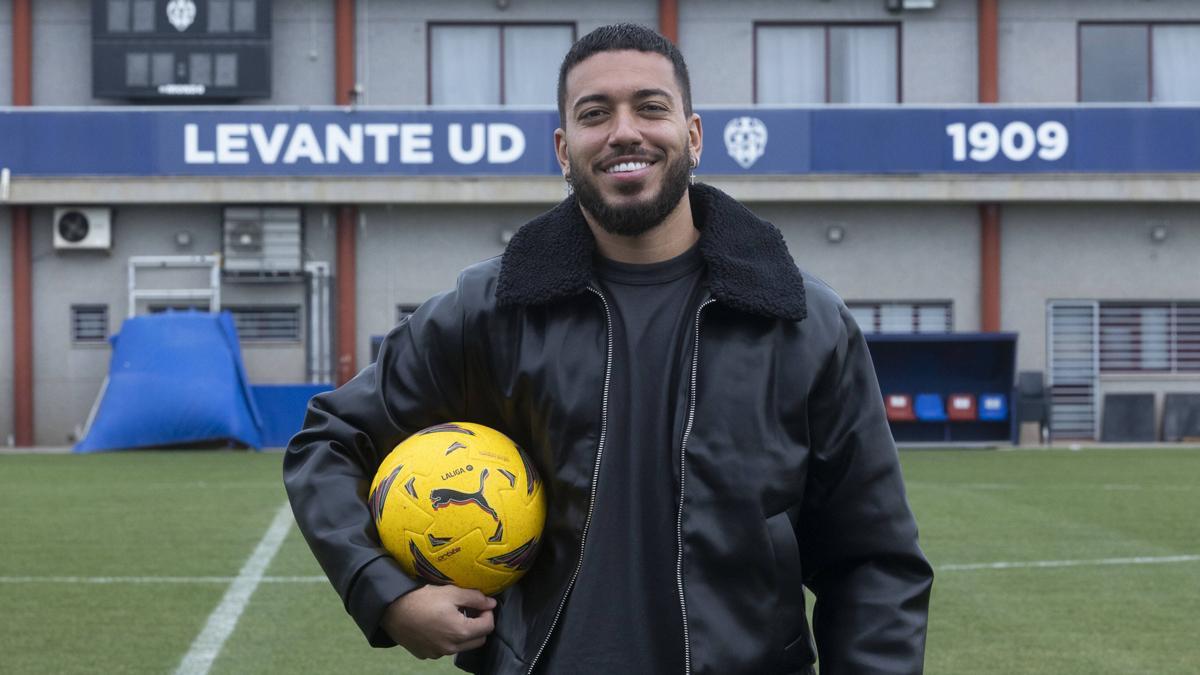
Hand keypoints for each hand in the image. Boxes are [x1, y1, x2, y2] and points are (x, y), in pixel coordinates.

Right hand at [382, 584, 496, 658]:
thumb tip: (491, 603)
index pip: (488, 627)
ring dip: (462, 633)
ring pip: (461, 646)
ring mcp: (438, 653)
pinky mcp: (426, 654)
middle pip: (478, 639)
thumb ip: (475, 598)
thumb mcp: (451, 592)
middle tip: (469, 610)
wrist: (392, 610)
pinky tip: (437, 625)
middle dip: (478, 625)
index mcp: (460, 632)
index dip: (488, 613)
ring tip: (452, 616)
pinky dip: (447, 639)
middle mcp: (451, 647)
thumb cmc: (422, 599)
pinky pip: (444, 648)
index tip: (481, 604)